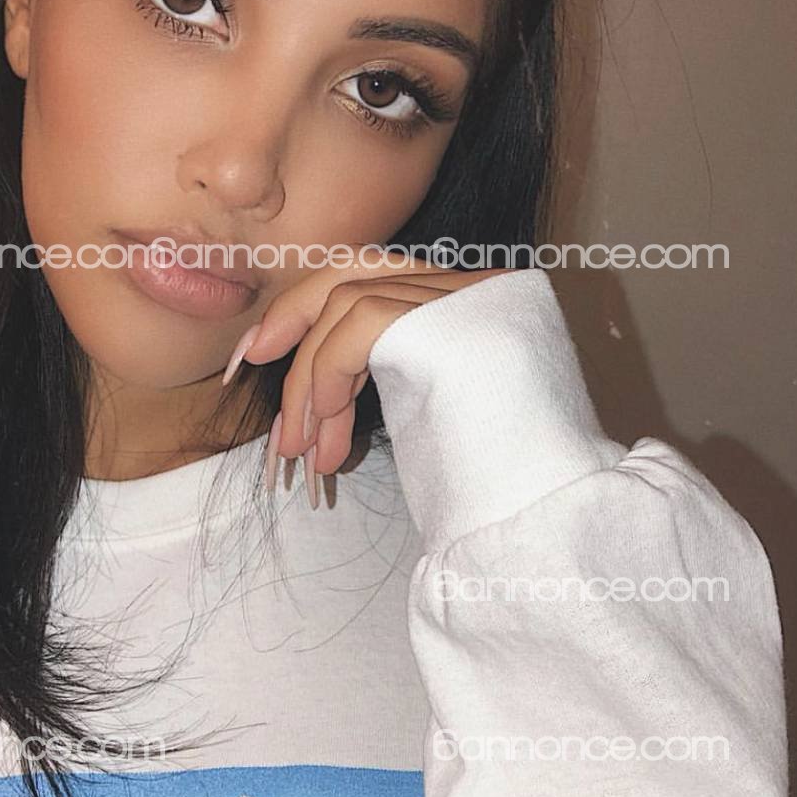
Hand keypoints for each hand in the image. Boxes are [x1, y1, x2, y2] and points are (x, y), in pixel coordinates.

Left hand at [221, 245, 511, 505]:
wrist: (547, 529)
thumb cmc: (487, 486)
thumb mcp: (429, 409)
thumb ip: (387, 370)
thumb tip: (310, 380)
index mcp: (477, 302)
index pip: (378, 278)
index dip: (314, 309)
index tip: (267, 353)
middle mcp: (481, 285)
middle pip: (361, 267)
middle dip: (293, 314)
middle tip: (250, 364)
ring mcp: (474, 296)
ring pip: (351, 300)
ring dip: (307, 376)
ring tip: (298, 445)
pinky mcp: (457, 320)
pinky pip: (361, 323)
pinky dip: (326, 369)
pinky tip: (323, 424)